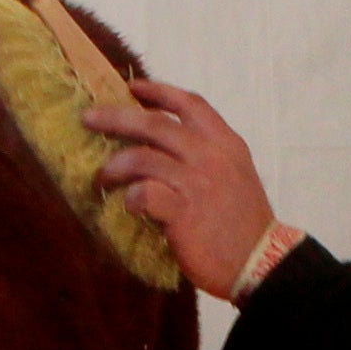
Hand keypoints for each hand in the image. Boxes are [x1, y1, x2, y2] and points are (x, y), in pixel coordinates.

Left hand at [84, 77, 291, 294]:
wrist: (261, 262)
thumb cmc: (244, 224)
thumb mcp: (236, 175)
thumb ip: (208, 156)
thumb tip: (166, 146)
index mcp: (226, 144)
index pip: (190, 103)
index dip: (158, 91)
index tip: (133, 87)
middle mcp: (211, 156)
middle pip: (155, 124)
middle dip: (116, 117)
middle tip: (89, 118)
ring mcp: (197, 182)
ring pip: (142, 158)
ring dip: (115, 165)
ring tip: (103, 176)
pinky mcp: (183, 212)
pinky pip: (144, 193)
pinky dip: (131, 198)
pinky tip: (130, 206)